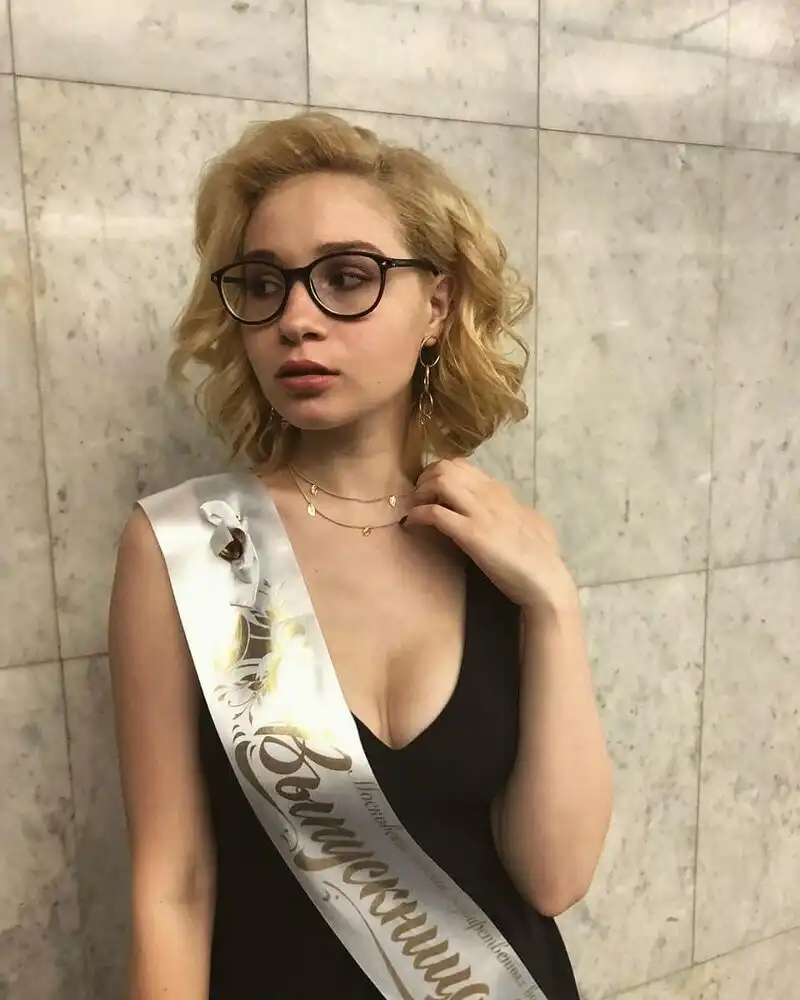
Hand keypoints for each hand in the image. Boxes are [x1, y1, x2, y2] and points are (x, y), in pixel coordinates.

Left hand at [402, 458, 576, 613]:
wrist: (545, 578)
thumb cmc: (541, 555)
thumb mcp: (529, 522)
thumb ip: (515, 511)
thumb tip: (514, 509)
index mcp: (499, 491)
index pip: (461, 465)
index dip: (437, 474)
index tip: (428, 491)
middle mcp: (489, 494)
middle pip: (446, 467)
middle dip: (424, 479)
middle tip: (417, 499)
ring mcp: (480, 513)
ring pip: (440, 481)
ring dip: (420, 493)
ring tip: (415, 509)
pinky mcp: (471, 534)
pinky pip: (436, 513)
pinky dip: (418, 516)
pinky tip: (413, 525)